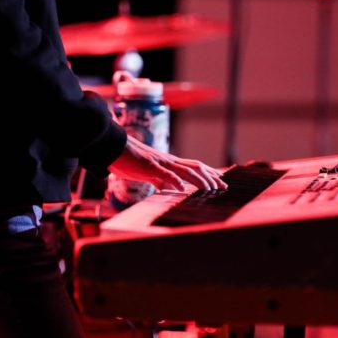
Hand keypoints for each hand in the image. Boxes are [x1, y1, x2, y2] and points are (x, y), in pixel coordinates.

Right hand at [109, 135, 227, 191]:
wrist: (113, 148)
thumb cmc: (129, 160)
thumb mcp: (148, 174)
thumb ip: (160, 180)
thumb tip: (170, 189)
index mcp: (170, 163)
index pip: (195, 167)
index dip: (209, 174)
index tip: (221, 182)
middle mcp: (169, 161)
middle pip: (196, 167)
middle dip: (212, 177)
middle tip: (224, 186)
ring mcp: (160, 163)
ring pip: (185, 170)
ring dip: (199, 180)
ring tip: (209, 189)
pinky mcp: (149, 166)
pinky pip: (164, 173)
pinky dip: (174, 181)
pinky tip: (181, 188)